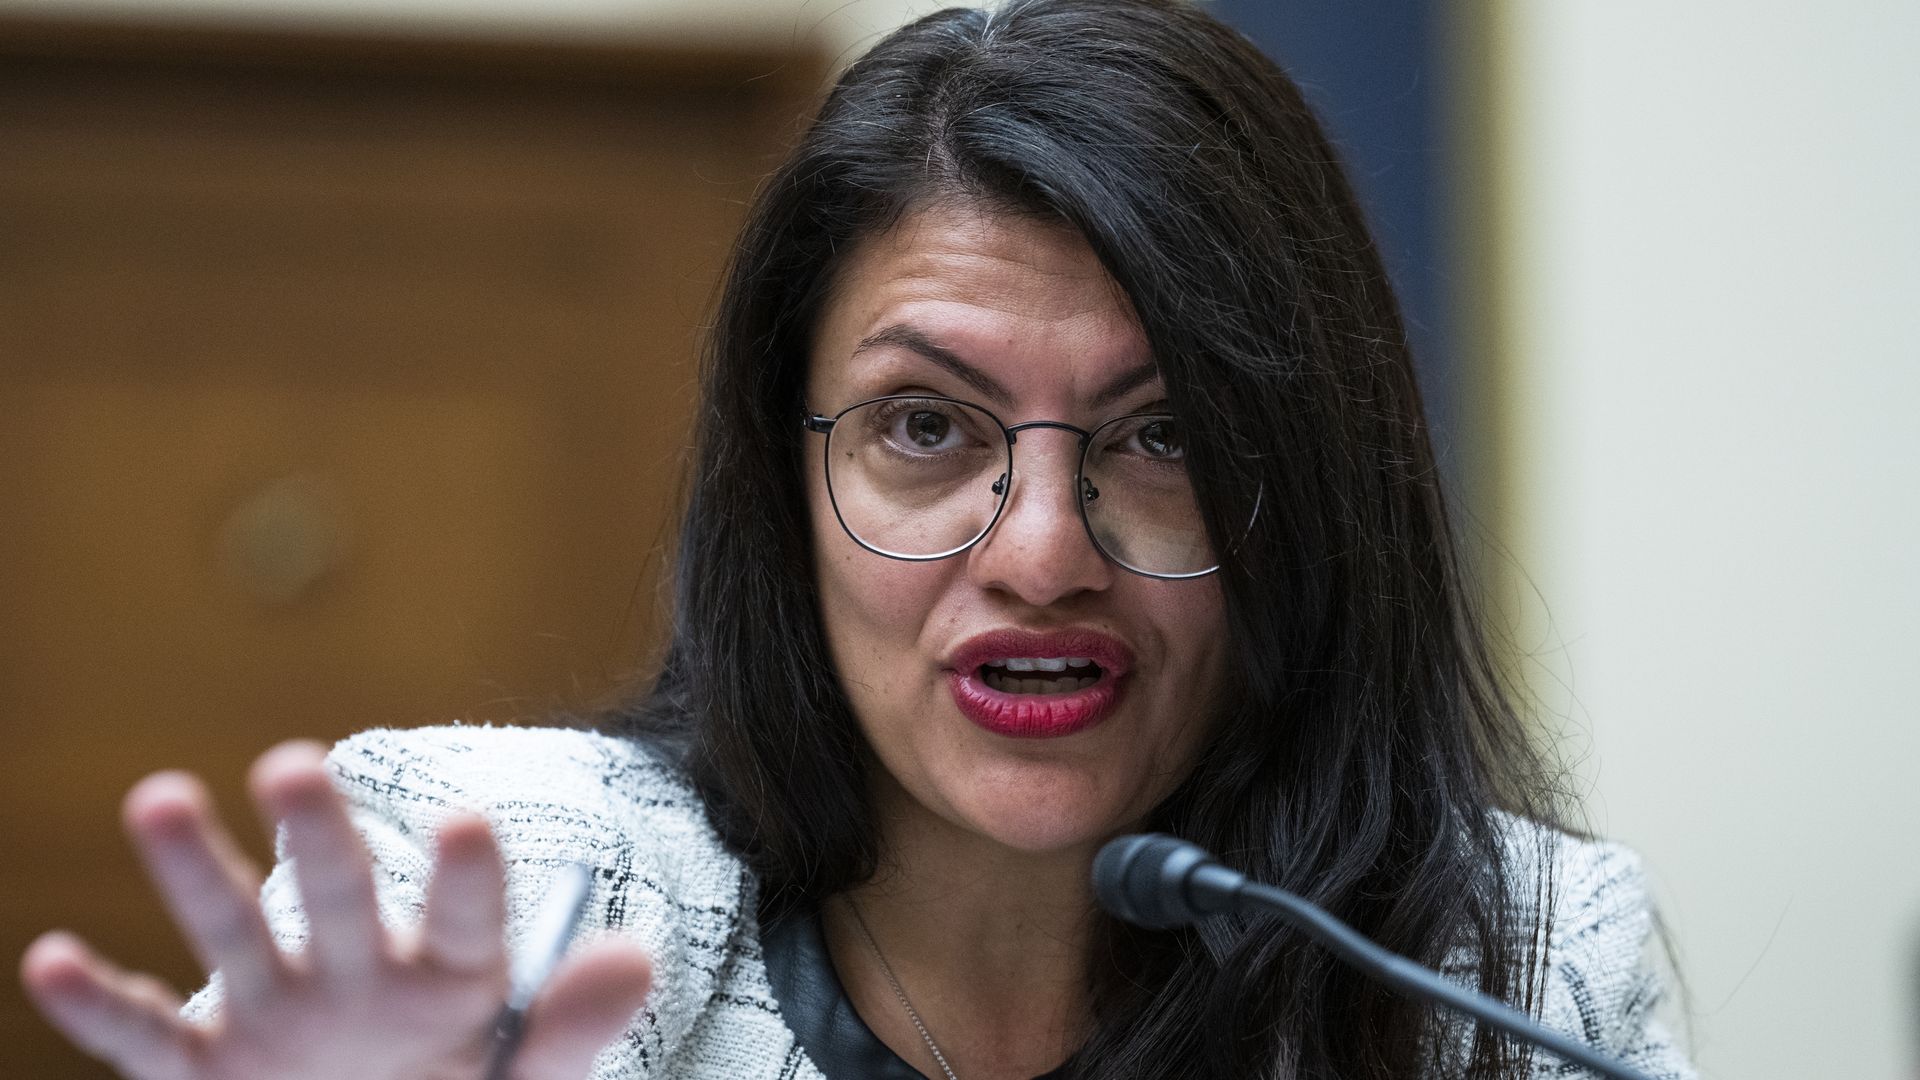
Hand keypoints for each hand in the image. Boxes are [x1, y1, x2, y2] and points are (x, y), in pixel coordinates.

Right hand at [19, 740, 653, 1079]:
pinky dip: (99, 1006)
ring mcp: (276, 1015)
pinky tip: (50, 959)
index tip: (464, 827)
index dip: (466, 881)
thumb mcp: (524, 1075)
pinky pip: (148, 1039)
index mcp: (450, 973)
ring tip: (160, 796)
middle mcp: (356, 974)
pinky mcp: (208, 1070)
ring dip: (196, 872)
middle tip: (294, 763)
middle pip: (337, 898)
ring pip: (234, 935)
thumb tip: (638, 960)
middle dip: (317, 838)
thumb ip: (569, 1028)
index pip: (466, 919)